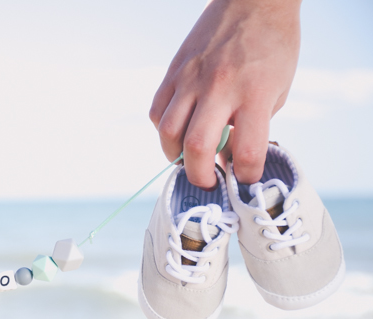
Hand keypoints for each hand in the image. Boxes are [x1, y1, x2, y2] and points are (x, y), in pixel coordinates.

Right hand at [149, 0, 300, 187]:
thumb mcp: (277, 89)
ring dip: (175, 155)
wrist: (253, 0)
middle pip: (197, 146)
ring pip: (169, 131)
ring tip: (187, 159)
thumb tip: (227, 158)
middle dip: (200, 176)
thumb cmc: (272, 47)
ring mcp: (192, 78)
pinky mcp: (174, 71)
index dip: (245, 175)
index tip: (245, 179)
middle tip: (207, 182)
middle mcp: (220, 86)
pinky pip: (158, 111)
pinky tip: (177, 131)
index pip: (246, 150)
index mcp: (255, 92)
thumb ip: (253, 125)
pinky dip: (164, 130)